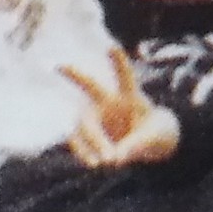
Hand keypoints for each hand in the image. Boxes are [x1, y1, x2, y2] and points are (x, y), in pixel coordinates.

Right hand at [59, 50, 179, 168]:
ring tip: (103, 162)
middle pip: (90, 87)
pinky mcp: (88, 135)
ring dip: (91, 141)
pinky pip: (80, 141)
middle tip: (59, 66)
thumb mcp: (152, 138)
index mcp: (129, 96)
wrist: (147, 143)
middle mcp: (108, 102)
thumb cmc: (153, 133)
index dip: (119, 62)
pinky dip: (85, 153)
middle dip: (75, 76)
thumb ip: (135, 146)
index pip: (124, 77)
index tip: (112, 47)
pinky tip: (94, 164)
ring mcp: (96, 118)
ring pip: (84, 123)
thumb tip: (113, 158)